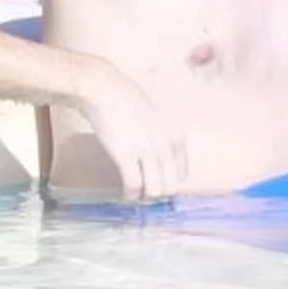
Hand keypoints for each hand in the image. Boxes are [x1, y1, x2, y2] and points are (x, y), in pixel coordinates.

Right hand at [73, 62, 187, 202]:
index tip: (158, 187)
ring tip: (136, 196)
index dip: (170, 184)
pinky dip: (131, 195)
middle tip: (146, 195)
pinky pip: (134, 185)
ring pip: (155, 189)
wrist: (105, 91)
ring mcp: (147, 149)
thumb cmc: (128, 104)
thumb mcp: (157, 122)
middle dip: (159, 194)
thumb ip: (163, 141)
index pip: (182, 173)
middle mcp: (167, 144)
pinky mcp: (126, 154)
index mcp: (177, 135)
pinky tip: (127, 195)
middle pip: (171, 185)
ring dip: (145, 197)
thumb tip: (162, 167)